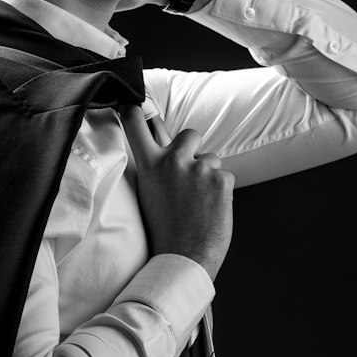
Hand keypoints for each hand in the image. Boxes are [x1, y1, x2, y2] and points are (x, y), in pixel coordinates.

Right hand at [119, 106, 233, 280]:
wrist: (183, 257)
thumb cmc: (164, 230)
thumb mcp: (149, 192)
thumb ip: (158, 167)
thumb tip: (166, 145)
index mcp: (149, 164)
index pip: (138, 123)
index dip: (136, 108)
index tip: (133, 99)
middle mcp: (173, 159)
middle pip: (189, 133)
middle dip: (192, 147)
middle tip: (189, 171)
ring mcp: (199, 167)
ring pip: (211, 159)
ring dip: (208, 175)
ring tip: (199, 203)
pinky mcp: (221, 179)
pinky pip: (224, 176)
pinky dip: (221, 191)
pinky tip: (211, 210)